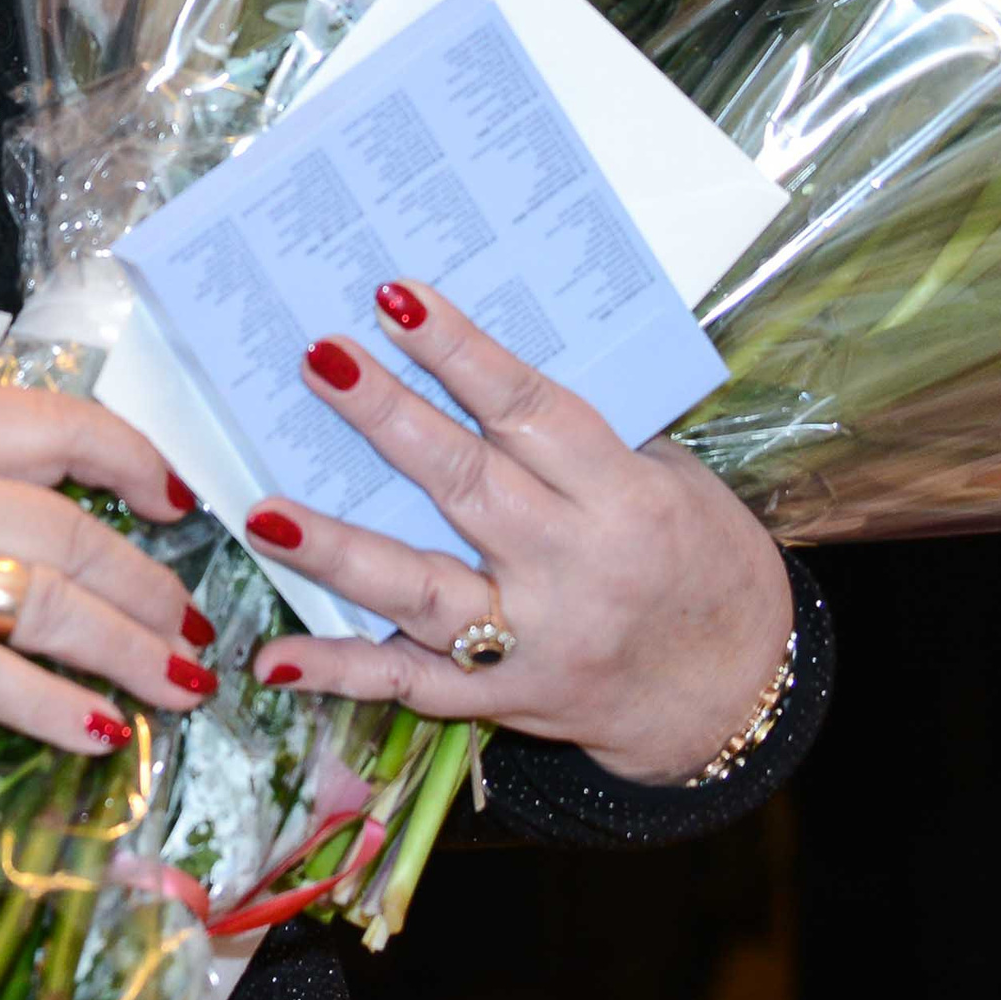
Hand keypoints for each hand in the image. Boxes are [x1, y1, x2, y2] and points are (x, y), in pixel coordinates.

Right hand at [0, 386, 213, 756]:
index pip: (51, 420)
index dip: (130, 455)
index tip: (175, 493)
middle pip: (71, 526)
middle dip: (149, 581)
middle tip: (194, 625)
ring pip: (48, 599)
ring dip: (128, 647)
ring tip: (178, 686)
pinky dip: (51, 707)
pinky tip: (97, 734)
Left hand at [239, 281, 790, 785]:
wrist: (736, 690)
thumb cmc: (693, 553)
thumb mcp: (665, 475)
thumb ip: (574, 433)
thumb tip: (464, 358)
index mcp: (621, 497)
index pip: (528, 411)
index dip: (459, 352)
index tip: (394, 297)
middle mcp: (572, 569)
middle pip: (464, 484)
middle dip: (385, 418)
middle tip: (319, 358)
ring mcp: (534, 642)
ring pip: (423, 591)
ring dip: (339, 550)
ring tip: (264, 513)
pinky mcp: (504, 702)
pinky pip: (413, 686)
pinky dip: (344, 672)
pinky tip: (278, 659)